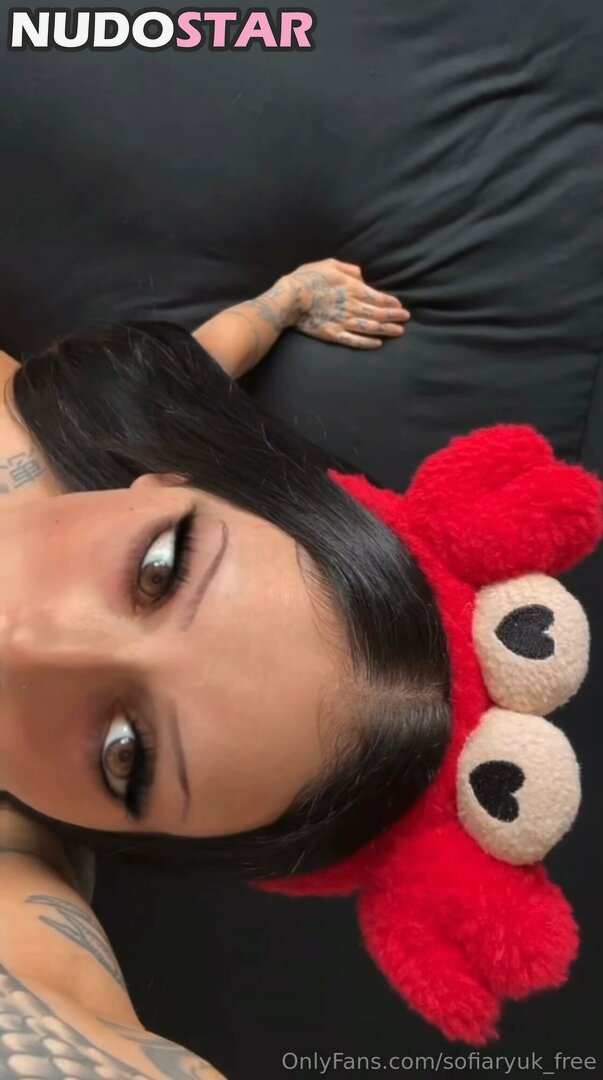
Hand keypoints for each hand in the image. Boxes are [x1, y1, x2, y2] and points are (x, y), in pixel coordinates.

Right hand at [283, 258, 409, 348]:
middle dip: (394, 316)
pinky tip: (378, 343)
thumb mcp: (329, 264)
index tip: (400, 306)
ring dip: (386, 330)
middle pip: (378, 313)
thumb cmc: (307, 278)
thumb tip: (362, 274)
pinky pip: (354, 341)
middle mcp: (352, 306)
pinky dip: (367, 343)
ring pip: (370, 327)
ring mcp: (344, 322)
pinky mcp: (334, 334)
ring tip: (399, 332)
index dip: (391, 302)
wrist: (290, 298)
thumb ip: (349, 269)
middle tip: (406, 319)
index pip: (378, 297)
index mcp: (352, 288)